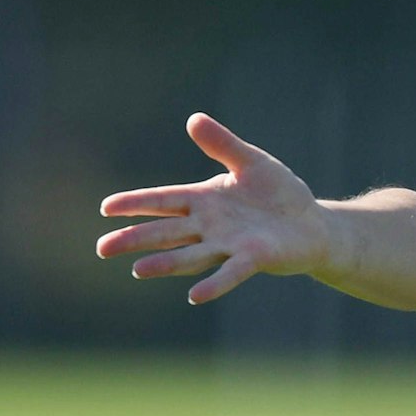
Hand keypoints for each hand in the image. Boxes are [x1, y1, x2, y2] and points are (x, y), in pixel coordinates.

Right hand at [96, 113, 330, 304]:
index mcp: (203, 201)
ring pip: (190, 255)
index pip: (163, 201)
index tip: (106, 207)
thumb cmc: (278, 194)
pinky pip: (231, 272)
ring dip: (165, 264)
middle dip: (135, 239)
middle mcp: (210, 227)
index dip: (135, 204)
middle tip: (102, 248)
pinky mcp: (255, 258)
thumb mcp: (251, 162)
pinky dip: (214, 284)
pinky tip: (195, 296)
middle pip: (166, 233)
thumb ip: (223, 145)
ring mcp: (230, 244)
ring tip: (138, 270)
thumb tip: (193, 118)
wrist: (312, 224)